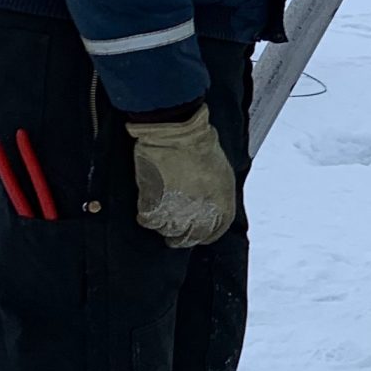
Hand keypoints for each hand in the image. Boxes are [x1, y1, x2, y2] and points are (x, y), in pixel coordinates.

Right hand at [127, 106, 235, 248]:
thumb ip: (219, 196)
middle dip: (183, 237)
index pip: (215, 232)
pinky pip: (148, 221)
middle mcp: (200, 214)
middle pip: (190, 237)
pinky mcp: (153, 204)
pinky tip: (148, 208)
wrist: (177, 133)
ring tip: (162, 215)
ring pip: (168, 231)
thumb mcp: (223, 173)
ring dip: (165, 226)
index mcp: (221, 206)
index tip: (198, 234)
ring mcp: (176, 212)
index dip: (205, 235)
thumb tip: (210, 208)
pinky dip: (147, 217)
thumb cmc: (202, 147)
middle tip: (175, 233)